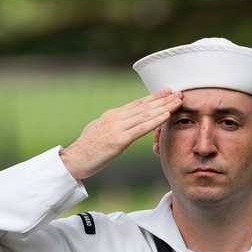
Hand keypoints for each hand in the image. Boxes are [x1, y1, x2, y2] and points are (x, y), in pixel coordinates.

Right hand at [59, 89, 182, 179]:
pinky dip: (155, 120)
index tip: (167, 92)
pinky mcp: (119, 140)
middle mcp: (115, 118)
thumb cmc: (84, 150)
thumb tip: (116, 125)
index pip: (136, 104)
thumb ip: (110, 126)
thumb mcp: (97, 131)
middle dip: (163, 99)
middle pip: (144, 106)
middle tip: (179, 92)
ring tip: (178, 101)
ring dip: (164, 107)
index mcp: (111, 115)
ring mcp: (117, 128)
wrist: (73, 159)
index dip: (153, 97)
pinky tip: (166, 115)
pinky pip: (141, 128)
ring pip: (145, 114)